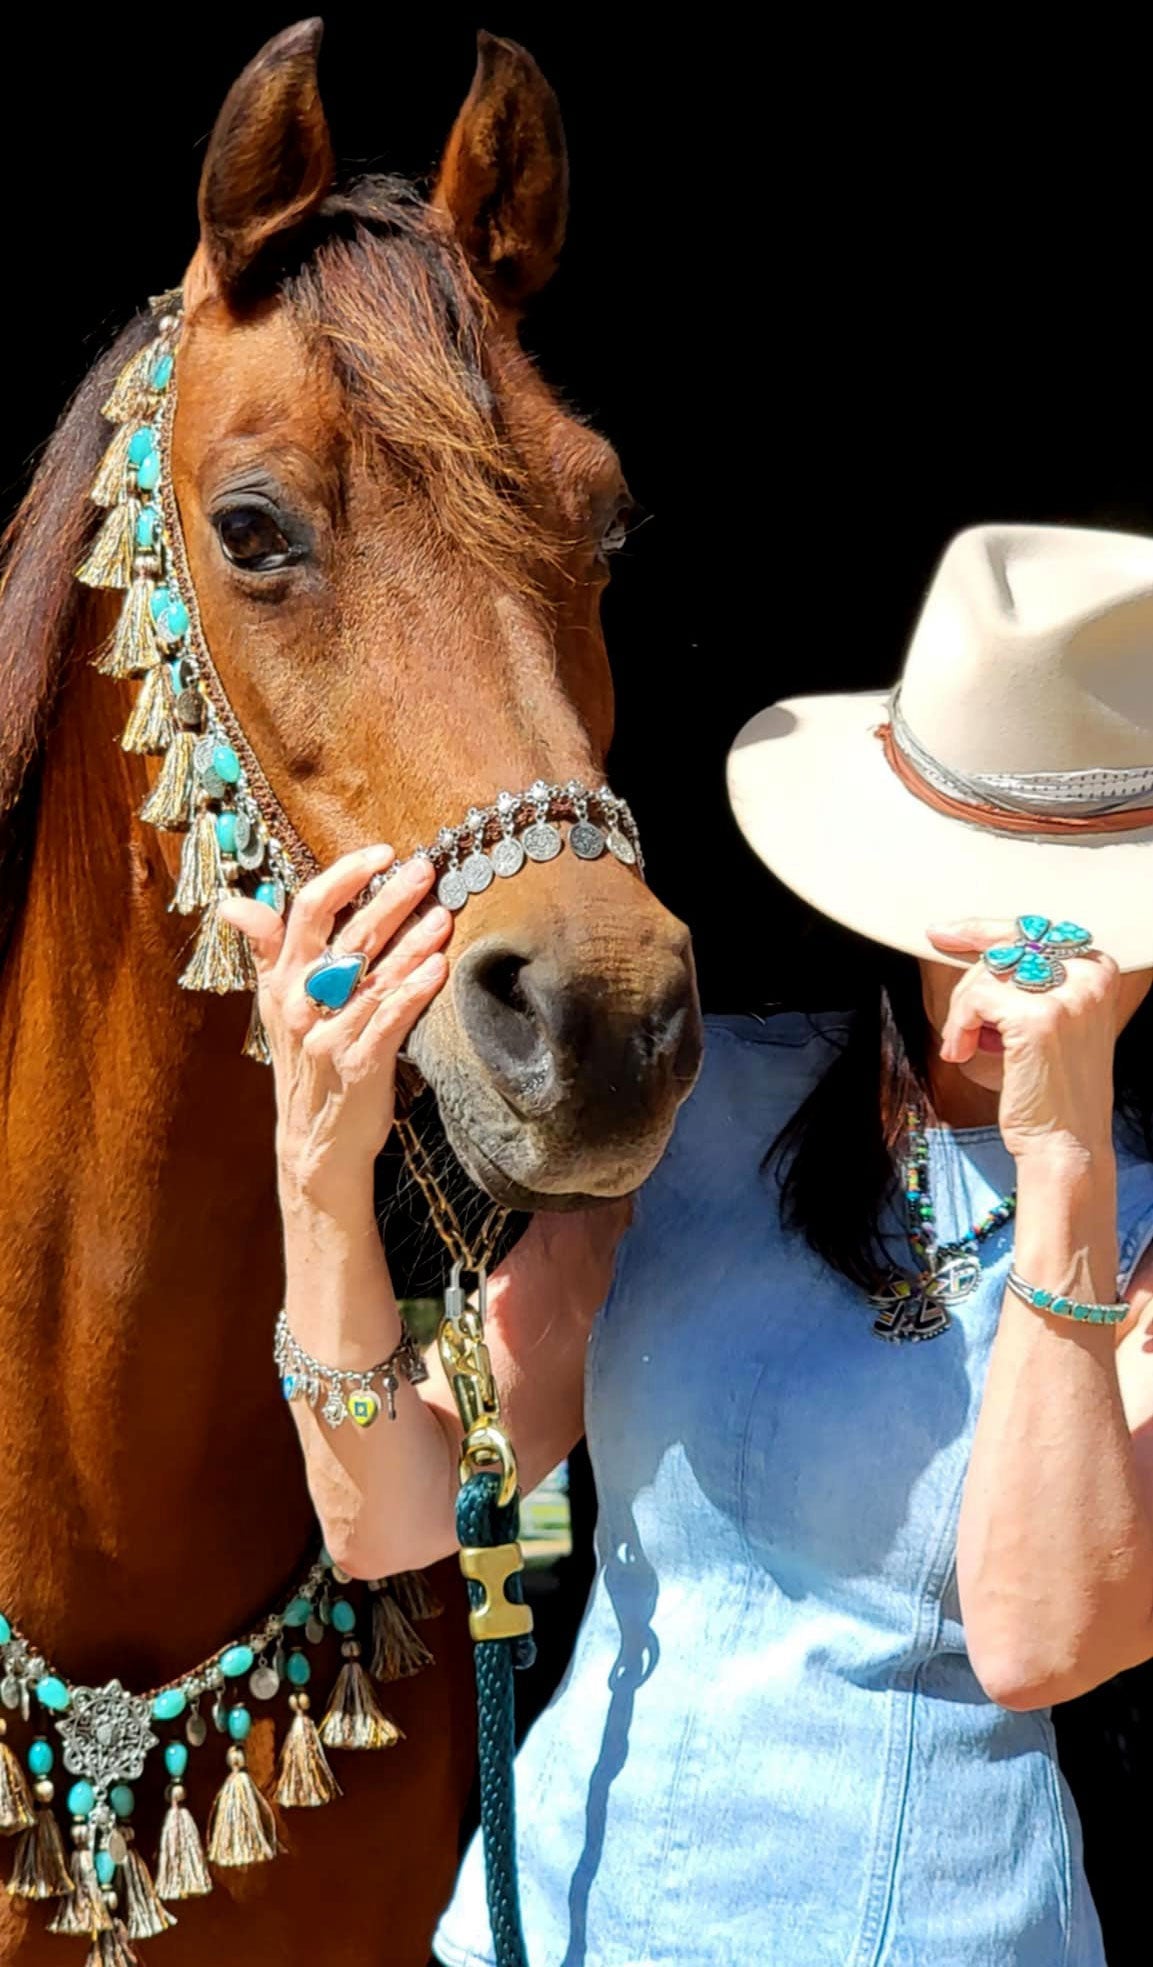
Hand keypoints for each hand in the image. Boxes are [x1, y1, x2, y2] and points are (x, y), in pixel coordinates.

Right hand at [218, 846, 451, 1214]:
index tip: (378, 853)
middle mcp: (302, 1003)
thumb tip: (235, 904)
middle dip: (389, 898)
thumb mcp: (277, 1007)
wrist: (314, 1143)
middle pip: (348, 936)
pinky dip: (414, 991)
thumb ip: (268, 951)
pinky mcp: (359, 1065)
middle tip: (425, 869)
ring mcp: (329, 1035)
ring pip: (374, 976)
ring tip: (443, 914)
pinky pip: (390, 1020)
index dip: (342, 876)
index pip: (306, 912)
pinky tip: (438, 968)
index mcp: (283, 981)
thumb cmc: (306, 1064)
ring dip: (412, 942)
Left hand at [926, 919, 1119, 1165]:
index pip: (1033, 930)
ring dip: (961, 1010)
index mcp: (1099, 972)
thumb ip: (1030, 981)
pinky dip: (958, 1026)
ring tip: (962, 1044)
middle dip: (966, 971)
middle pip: (1006, 947)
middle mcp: (1089, 976)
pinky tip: (962, 1053)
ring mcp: (1066, 996)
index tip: (946, 932)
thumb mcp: (1052, 1021)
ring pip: (986, 973)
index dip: (983, 929)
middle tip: (944, 982)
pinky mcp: (1037, 1019)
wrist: (1065, 1144)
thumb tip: (972, 942)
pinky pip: (975, 1000)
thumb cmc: (1051, 1087)